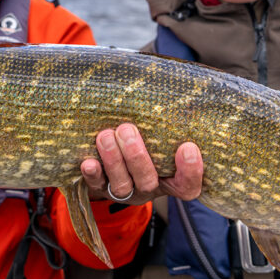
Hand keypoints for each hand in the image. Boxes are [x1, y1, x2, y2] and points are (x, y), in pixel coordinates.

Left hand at [81, 122, 202, 204]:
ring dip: (114, 160)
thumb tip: (176, 88)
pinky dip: (93, 174)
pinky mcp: (101, 188)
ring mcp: (125, 190)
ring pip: (122, 185)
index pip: (188, 185)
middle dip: (137, 156)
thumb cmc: (148, 140)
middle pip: (148, 182)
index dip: (191, 171)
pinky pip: (96, 185)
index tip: (187, 147)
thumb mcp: (162, 137)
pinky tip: (89, 163)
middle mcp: (149, 187)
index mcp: (171, 179)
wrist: (114, 157)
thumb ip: (169, 125)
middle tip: (127, 130)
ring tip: (106, 136)